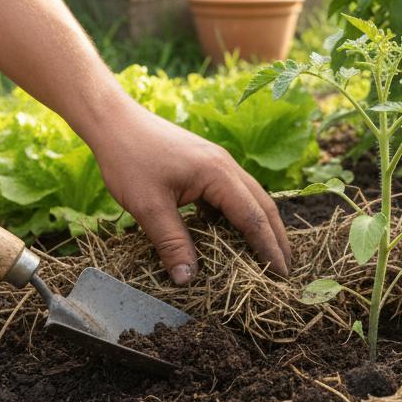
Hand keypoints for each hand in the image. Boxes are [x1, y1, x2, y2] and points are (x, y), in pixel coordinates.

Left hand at [82, 96, 291, 283]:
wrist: (114, 121)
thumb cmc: (129, 159)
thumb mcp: (148, 207)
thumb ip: (171, 243)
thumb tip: (187, 280)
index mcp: (219, 174)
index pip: (253, 217)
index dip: (268, 248)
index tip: (281, 275)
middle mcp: (226, 166)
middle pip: (263, 205)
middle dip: (277, 238)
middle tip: (286, 270)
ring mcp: (218, 162)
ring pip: (251, 198)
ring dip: (262, 226)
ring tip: (269, 254)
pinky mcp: (206, 164)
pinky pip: (233, 193)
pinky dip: (242, 215)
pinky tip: (235, 233)